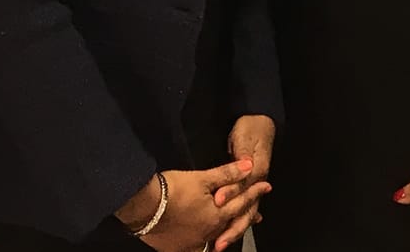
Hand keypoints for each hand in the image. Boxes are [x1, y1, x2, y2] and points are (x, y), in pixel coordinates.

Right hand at [117, 160, 269, 251]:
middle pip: (232, 223)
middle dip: (245, 217)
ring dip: (227, 231)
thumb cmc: (173, 190)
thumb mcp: (202, 178)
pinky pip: (197, 247)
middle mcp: (209, 233)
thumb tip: (249, 166)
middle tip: (257, 215)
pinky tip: (207, 243)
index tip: (266, 186)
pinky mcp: (179, 248)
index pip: (241, 202)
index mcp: (217, 215)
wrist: (143, 207)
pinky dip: (206, 244)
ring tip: (233, 230)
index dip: (254, 193)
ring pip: (216, 238)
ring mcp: (194, 243)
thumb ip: (227, 174)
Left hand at [214, 117, 275, 247]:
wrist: (260, 121)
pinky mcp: (245, 187)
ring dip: (232, 229)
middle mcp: (255, 182)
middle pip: (246, 211)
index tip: (218, 202)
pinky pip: (240, 209)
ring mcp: (251, 186)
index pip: (243, 188)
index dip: (230, 195)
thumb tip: (243, 168)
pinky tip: (226, 232)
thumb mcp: (246, 138)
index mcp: (257, 171)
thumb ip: (243, 155)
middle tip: (219, 243)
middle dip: (233, 228)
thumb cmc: (252, 128)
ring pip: (244, 214)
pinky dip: (234, 222)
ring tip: (220, 244)